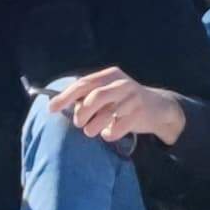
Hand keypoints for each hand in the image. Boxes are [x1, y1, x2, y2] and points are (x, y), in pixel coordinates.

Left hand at [49, 68, 191, 146]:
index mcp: (110, 75)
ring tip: (91, 131)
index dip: (65, 96)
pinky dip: (109, 134)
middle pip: (94, 96)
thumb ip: (88, 96)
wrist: (159, 108)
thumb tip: (59, 105)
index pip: (83, 83)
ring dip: (93, 127)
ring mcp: (132, 98)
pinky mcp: (140, 113)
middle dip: (82, 113)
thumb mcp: (109, 92)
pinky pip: (117, 128)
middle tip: (79, 123)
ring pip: (106, 114)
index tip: (51, 109)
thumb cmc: (124, 102)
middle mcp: (121, 83)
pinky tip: (110, 133)